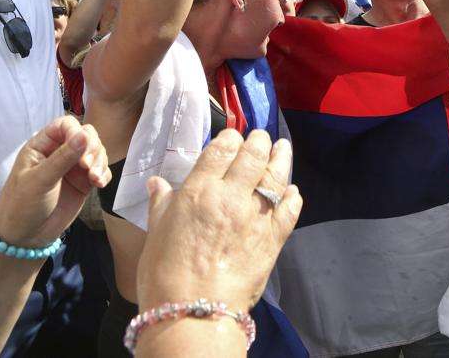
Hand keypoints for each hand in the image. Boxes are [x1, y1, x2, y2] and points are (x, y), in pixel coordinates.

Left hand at [0, 117, 109, 246]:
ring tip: (95, 180)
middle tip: (88, 167)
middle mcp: (59, 152)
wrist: (25, 238)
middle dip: (92, 149)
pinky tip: (99, 185)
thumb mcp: (39, 180)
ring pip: (97, 152)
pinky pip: (102, 170)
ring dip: (100, 163)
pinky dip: (104, 174)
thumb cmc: (22, 205)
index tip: (82, 148)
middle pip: (86, 136)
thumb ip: (63, 158)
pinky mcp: (84, 182)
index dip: (77, 132)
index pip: (65, 125)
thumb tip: (85, 135)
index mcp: (42, 146)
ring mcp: (73, 167)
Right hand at [137, 130, 302, 310]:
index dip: (230, 138)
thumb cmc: (165, 274)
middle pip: (253, 156)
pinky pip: (289, 209)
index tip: (232, 137)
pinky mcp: (273, 238)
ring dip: (281, 158)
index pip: (222, 149)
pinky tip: (292, 191)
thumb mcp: (156, 232)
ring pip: (275, 176)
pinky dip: (292, 197)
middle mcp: (231, 197)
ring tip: (283, 147)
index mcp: (199, 191)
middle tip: (260, 138)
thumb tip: (158, 183)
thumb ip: (162, 203)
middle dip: (259, 141)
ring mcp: (256, 217)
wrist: (193, 312)